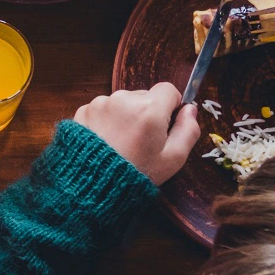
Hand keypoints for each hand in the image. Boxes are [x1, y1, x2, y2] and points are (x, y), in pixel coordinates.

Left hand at [73, 83, 200, 184]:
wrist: (94, 185)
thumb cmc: (138, 172)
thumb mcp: (174, 158)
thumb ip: (188, 130)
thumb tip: (190, 109)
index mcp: (149, 108)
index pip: (168, 89)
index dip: (172, 106)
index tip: (167, 124)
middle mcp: (123, 98)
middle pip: (145, 96)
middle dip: (149, 113)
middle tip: (144, 140)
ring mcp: (101, 103)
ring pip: (123, 102)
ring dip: (127, 116)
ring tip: (124, 142)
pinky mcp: (84, 110)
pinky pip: (104, 109)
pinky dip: (108, 120)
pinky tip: (108, 141)